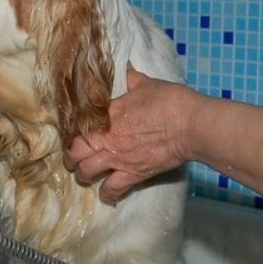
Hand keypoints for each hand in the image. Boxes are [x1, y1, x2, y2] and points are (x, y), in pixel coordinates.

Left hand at [64, 67, 191, 202]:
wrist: (190, 125)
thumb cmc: (170, 101)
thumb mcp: (146, 83)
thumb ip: (131, 79)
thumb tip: (127, 69)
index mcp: (107, 114)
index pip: (78, 124)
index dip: (74, 132)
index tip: (75, 135)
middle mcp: (107, 138)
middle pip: (75, 152)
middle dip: (71, 157)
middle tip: (72, 159)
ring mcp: (118, 158)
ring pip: (87, 172)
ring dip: (83, 175)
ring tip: (85, 175)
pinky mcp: (134, 174)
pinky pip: (112, 189)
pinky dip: (107, 194)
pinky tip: (106, 194)